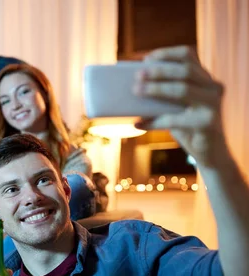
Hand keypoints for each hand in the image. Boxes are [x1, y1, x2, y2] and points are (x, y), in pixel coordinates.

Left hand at [133, 45, 225, 169]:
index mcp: (204, 78)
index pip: (188, 55)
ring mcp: (213, 104)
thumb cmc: (187, 126)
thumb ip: (162, 95)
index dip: (166, 54)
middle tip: (137, 76)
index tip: (145, 59)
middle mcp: (212, 87)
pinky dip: (154, 122)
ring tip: (137, 91)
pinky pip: (176, 119)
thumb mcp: (175, 107)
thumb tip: (132, 87)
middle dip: (158, 71)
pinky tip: (139, 124)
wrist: (209, 152)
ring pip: (183, 89)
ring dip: (156, 89)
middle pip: (185, 70)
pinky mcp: (208, 123)